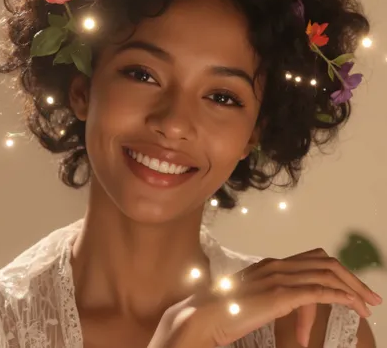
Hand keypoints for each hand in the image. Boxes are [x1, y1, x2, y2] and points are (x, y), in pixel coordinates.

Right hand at [147, 248, 381, 347]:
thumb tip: (282, 304)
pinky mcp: (280, 295)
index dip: (335, 272)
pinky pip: (319, 291)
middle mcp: (276, 265)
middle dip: (351, 277)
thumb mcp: (250, 299)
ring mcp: (278, 277)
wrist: (204, 314)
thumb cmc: (223, 311)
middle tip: (368, 296)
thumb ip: (267, 296)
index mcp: (270, 265)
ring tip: (366, 305)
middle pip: (324, 262)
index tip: (350, 288)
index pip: (311, 259)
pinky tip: (352, 306)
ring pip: (326, 274)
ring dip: (351, 288)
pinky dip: (340, 296)